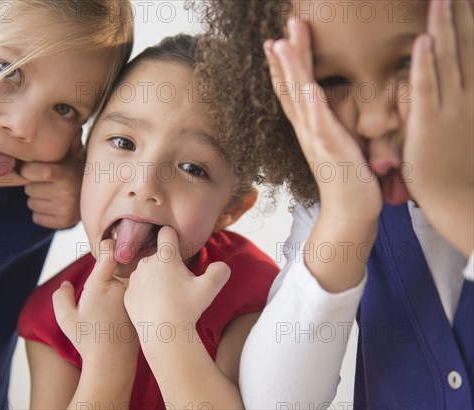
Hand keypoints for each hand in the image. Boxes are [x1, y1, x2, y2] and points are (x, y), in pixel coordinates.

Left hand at [21, 130, 83, 228]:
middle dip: (35, 184)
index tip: (31, 169)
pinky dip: (42, 212)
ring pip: (32, 203)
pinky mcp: (61, 223)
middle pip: (30, 189)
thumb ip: (69, 140)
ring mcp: (63, 211)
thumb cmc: (78, 171)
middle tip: (48, 182)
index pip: (35, 172)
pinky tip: (54, 205)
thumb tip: (70, 121)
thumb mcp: (76, 154)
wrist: (96, 198)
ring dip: (37, 198)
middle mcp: (65, 194)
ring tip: (53, 193)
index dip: (28, 170)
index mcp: (65, 175)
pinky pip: (37, 217)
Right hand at [52, 240, 137, 362]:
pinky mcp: (145, 305)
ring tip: (119, 296)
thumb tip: (66, 285)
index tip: (106, 247)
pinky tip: (132, 305)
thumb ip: (61, 297)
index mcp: (101, 284)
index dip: (108, 246)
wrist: (113, 363)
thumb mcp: (66, 319)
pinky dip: (139, 292)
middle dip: (116, 267)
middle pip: (123, 264)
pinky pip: (142, 290)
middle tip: (110, 276)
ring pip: (133, 278)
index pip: (110, 251)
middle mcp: (121, 286)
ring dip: (128, 281)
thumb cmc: (87, 341)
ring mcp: (135, 296)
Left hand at [124, 226, 230, 342]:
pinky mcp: (127, 294)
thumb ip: (220, 271)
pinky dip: (146, 293)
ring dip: (155, 278)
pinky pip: (138, 288)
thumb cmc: (188, 310)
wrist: (164, 335)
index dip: (173, 236)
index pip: (166, 232)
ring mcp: (134, 279)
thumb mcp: (210, 289)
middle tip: (179, 284)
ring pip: (147, 271)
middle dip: (168, 264)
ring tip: (167, 298)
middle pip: (158, 256)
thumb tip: (221, 266)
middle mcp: (146, 263)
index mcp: (165, 257)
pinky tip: (155, 306)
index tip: (178, 245)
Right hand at [264, 20, 381, 222]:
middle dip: (285, 56)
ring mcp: (315, 139)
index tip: (278, 39)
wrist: (349, 212)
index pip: (292, 88)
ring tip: (281, 44)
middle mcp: (307, 129)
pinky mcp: (330, 150)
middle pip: (290, 86)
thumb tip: (331, 106)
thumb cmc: (348, 177)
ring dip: (289, 70)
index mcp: (310, 125)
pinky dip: (311, 104)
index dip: (284, 64)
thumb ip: (331, 122)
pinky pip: (318, 123)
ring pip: (298, 98)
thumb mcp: (339, 142)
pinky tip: (307, 87)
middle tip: (280, 28)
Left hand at [401, 0, 472, 254]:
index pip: (473, 46)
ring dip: (445, 25)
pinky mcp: (430, 125)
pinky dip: (426, 65)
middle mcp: (470, 94)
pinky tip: (424, 41)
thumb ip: (461, 91)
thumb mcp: (466, 117)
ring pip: (449, 59)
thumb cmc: (457, 158)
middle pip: (466, 44)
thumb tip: (452, 67)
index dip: (470, 19)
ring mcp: (452, 109)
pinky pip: (428, 90)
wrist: (457, 196)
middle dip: (461, 12)